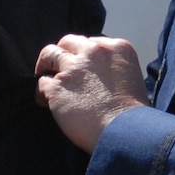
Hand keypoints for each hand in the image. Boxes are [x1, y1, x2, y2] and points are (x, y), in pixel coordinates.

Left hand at [34, 34, 150, 153]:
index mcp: (117, 48)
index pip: (91, 42)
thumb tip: (98, 76)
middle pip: (68, 42)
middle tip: (57, 67)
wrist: (126, 131)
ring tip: (46, 79)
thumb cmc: (133, 114)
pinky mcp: (57, 86)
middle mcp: (94, 52)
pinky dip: (41, 93)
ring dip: (45, 67)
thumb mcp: (132, 78)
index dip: (82, 55)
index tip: (80, 66)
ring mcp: (74, 68)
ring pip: (49, 55)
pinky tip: (45, 103)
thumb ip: (113, 68)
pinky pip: (40, 83)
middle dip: (62, 53)